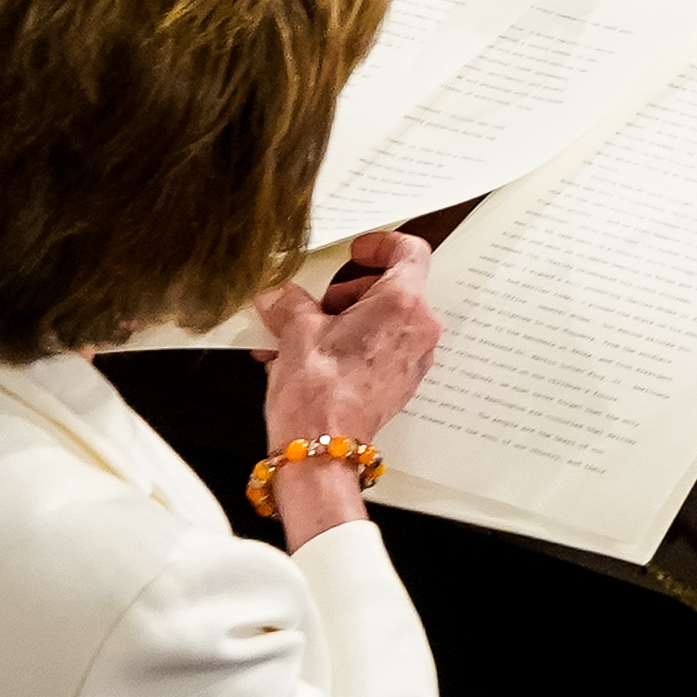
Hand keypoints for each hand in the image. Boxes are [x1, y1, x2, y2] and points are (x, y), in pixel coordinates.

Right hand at [258, 230, 444, 543]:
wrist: (322, 451)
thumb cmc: (317, 395)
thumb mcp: (295, 332)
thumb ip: (288, 301)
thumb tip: (276, 292)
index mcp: (402, 303)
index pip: (410, 251)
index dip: (381, 244)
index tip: (356, 250)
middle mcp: (419, 328)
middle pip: (396, 287)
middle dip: (353, 290)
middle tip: (319, 303)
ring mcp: (414, 358)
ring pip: (388, 319)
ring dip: (349, 318)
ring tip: (307, 333)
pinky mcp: (403, 382)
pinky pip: (385, 347)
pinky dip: (356, 343)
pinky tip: (316, 356)